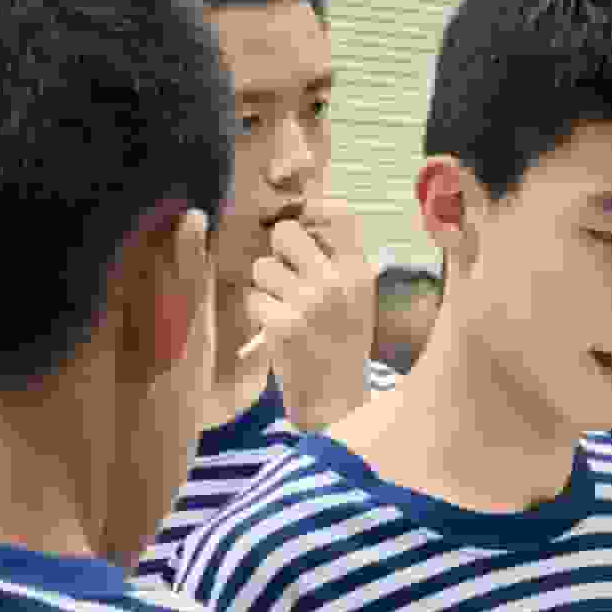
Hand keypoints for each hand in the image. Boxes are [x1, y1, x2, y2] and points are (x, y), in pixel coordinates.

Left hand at [242, 200, 367, 399]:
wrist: (336, 403)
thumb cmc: (340, 344)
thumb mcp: (354, 297)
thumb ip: (333, 258)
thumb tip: (297, 215)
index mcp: (359, 271)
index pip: (338, 213)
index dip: (311, 209)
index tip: (300, 221)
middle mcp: (338, 282)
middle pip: (285, 232)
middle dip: (275, 250)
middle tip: (283, 276)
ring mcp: (310, 303)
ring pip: (261, 267)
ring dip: (263, 287)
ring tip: (283, 311)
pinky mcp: (283, 325)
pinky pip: (252, 298)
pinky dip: (257, 314)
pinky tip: (274, 333)